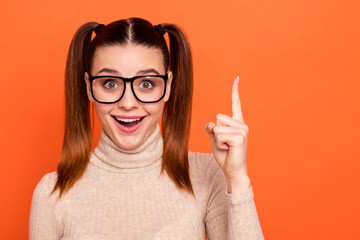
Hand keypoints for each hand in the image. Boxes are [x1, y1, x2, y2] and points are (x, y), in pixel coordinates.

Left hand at [205, 76, 250, 193]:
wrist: (233, 170)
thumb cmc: (225, 155)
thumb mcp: (215, 139)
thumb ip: (212, 129)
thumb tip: (210, 123)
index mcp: (237, 123)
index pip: (235, 104)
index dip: (235, 91)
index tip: (237, 78)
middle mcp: (242, 124)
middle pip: (217, 117)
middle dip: (215, 131)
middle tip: (224, 143)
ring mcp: (242, 130)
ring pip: (217, 126)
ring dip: (217, 139)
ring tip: (226, 147)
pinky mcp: (239, 137)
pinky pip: (219, 135)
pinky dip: (219, 144)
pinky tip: (228, 149)